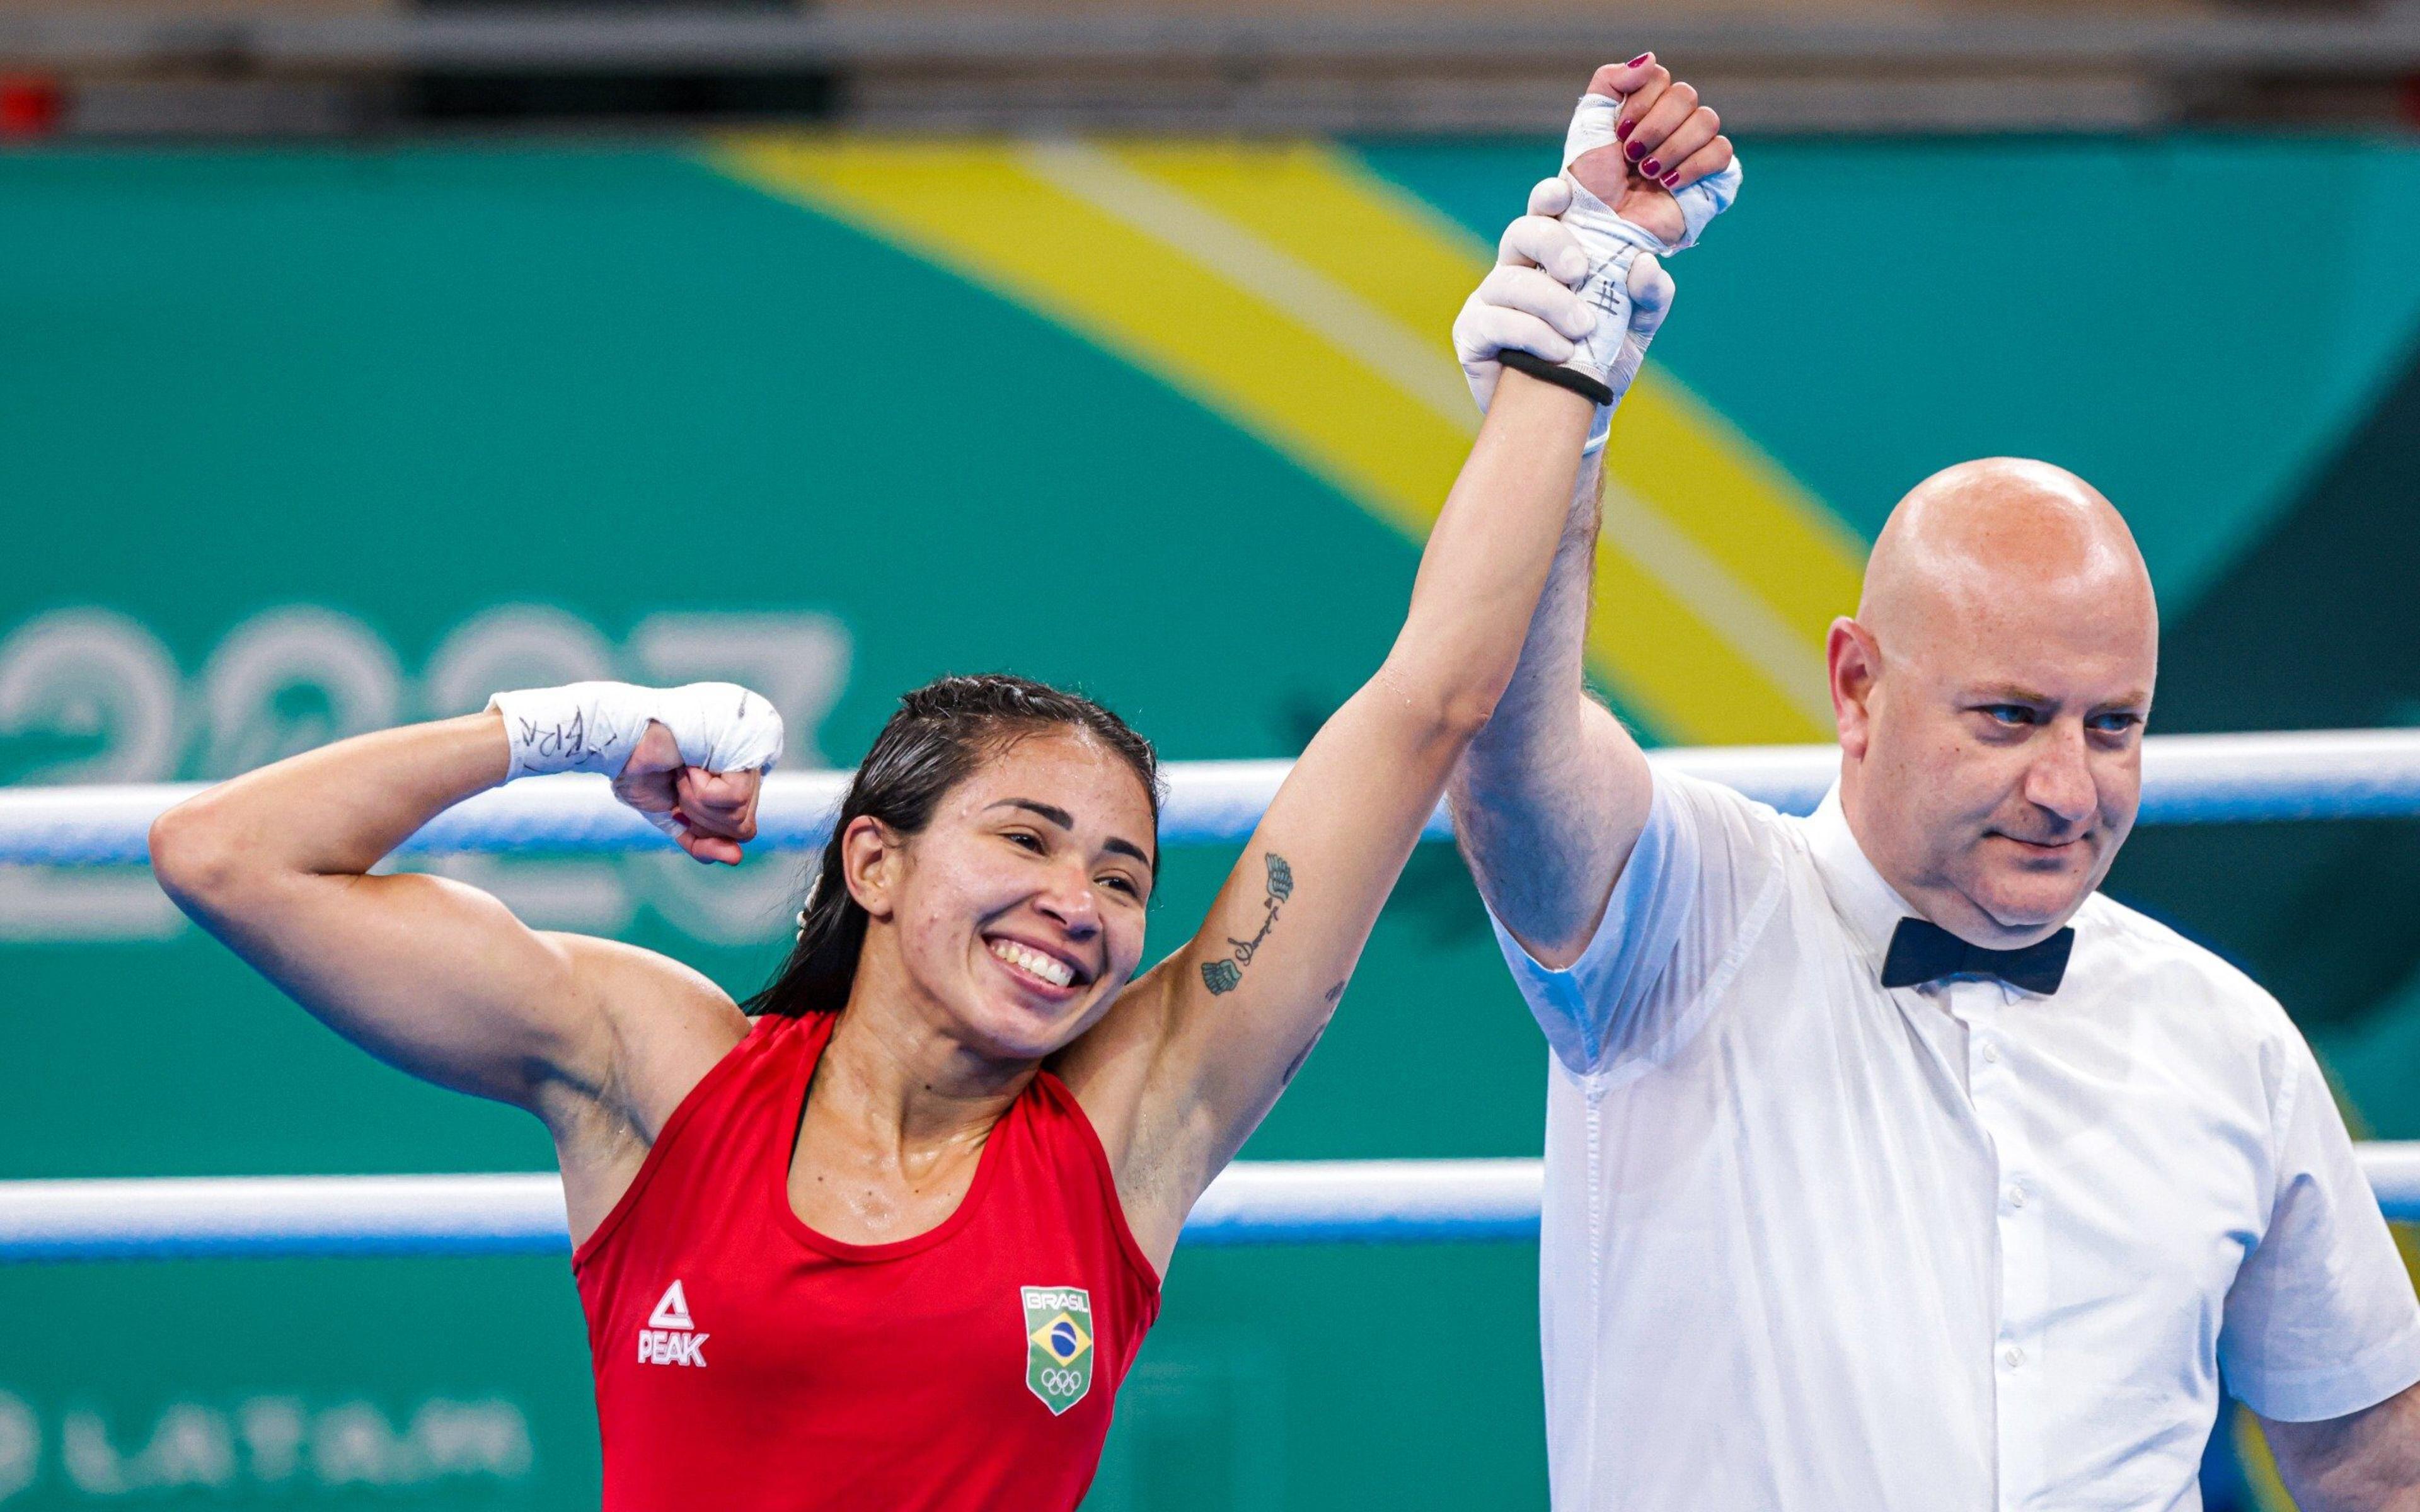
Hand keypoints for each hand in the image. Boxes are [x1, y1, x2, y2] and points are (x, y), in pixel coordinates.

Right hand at [613, 721, 762, 864]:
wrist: (622, 744)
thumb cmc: (644, 772)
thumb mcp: (674, 819)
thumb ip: (702, 842)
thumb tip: (735, 858)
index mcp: (736, 784)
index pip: (743, 831)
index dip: (707, 825)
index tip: (680, 801)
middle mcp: (750, 770)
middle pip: (744, 829)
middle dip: (700, 817)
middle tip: (679, 783)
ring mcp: (749, 759)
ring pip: (738, 816)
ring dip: (697, 801)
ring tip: (683, 771)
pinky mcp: (743, 751)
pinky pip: (733, 798)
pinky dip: (701, 789)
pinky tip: (691, 763)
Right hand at [1454, 179, 1676, 412]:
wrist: (1578, 418)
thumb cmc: (1601, 361)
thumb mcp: (1637, 327)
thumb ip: (1650, 294)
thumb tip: (1645, 263)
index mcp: (1552, 257)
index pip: (1545, 212)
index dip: (1549, 196)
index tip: (1563, 193)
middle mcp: (1516, 269)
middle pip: (1520, 232)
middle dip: (1552, 244)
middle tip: (1580, 271)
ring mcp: (1489, 300)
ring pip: (1509, 281)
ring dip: (1550, 301)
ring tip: (1582, 329)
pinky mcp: (1472, 334)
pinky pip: (1495, 322)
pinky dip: (1532, 334)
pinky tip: (1559, 352)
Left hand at [1567, 56, 1732, 249]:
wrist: (1601, 226)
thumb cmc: (1591, 183)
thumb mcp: (1589, 124)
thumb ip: (1611, 81)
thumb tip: (1650, 59)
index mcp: (1645, 108)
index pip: (1660, 77)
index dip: (1641, 102)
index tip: (1619, 133)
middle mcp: (1672, 124)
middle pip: (1685, 95)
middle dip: (1654, 127)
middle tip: (1632, 156)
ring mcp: (1694, 149)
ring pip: (1706, 119)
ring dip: (1670, 148)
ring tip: (1647, 174)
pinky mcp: (1712, 177)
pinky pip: (1722, 151)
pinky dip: (1693, 166)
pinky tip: (1669, 183)